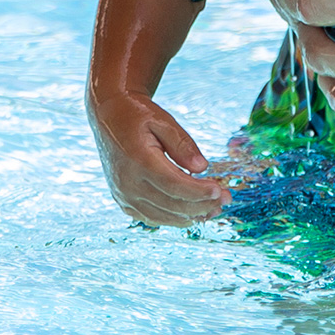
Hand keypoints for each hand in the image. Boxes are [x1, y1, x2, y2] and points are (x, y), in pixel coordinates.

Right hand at [88, 85, 229, 224]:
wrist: (109, 116)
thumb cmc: (138, 115)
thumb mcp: (163, 120)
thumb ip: (183, 144)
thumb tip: (202, 168)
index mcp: (139, 161)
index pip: (174, 185)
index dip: (199, 192)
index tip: (221, 190)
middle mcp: (128, 183)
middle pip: (171, 204)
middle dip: (202, 205)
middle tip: (225, 200)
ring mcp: (123, 194)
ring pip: (162, 216)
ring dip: (190, 216)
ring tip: (213, 210)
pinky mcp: (123, 200)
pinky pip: (150, 217)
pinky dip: (172, 219)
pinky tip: (191, 214)